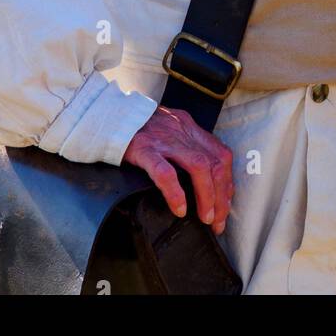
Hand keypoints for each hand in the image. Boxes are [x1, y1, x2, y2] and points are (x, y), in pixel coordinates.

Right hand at [122, 105, 234, 233]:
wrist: (108, 115)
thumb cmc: (139, 127)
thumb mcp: (169, 129)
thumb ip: (185, 145)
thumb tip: (202, 177)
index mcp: (189, 127)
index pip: (220, 154)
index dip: (227, 182)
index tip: (225, 205)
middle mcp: (181, 131)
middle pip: (215, 163)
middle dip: (221, 196)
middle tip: (218, 220)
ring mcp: (164, 140)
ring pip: (198, 167)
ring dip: (207, 196)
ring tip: (205, 218)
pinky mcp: (144, 149)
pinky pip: (165, 172)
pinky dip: (176, 193)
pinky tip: (179, 208)